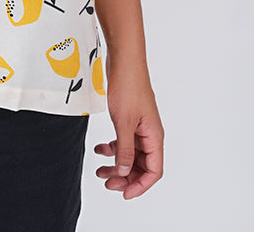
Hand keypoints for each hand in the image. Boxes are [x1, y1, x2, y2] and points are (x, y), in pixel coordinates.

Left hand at [94, 55, 163, 198]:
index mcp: (154, 136)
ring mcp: (140, 126)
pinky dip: (112, 147)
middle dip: (125, 177)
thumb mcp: (124, 122)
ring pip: (130, 154)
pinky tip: (99, 149)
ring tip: (100, 170)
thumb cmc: (128, 85)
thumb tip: (124, 172)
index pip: (154, 171)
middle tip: (107, 182)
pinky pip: (123, 141)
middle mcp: (150, 134)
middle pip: (141, 166)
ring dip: (117, 164)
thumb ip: (124, 149)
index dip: (140, 185)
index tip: (123, 193)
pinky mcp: (130, 119)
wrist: (124, 60)